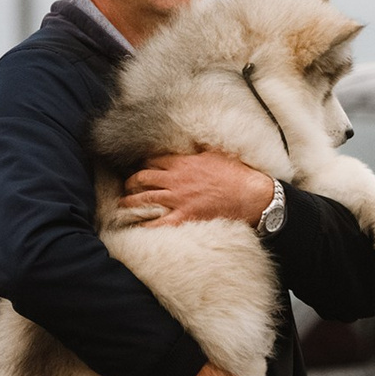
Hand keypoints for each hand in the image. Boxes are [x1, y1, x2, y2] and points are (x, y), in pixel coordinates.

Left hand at [123, 152, 274, 228]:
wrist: (250, 195)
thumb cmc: (236, 174)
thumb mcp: (214, 154)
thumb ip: (195, 153)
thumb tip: (187, 149)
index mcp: (182, 162)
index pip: (152, 160)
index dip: (144, 164)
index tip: (141, 167)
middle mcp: (175, 180)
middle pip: (143, 177)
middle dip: (131, 181)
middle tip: (127, 185)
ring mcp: (178, 200)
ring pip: (144, 198)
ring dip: (130, 201)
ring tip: (124, 204)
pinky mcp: (184, 218)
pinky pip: (158, 223)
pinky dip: (145, 225)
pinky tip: (136, 226)